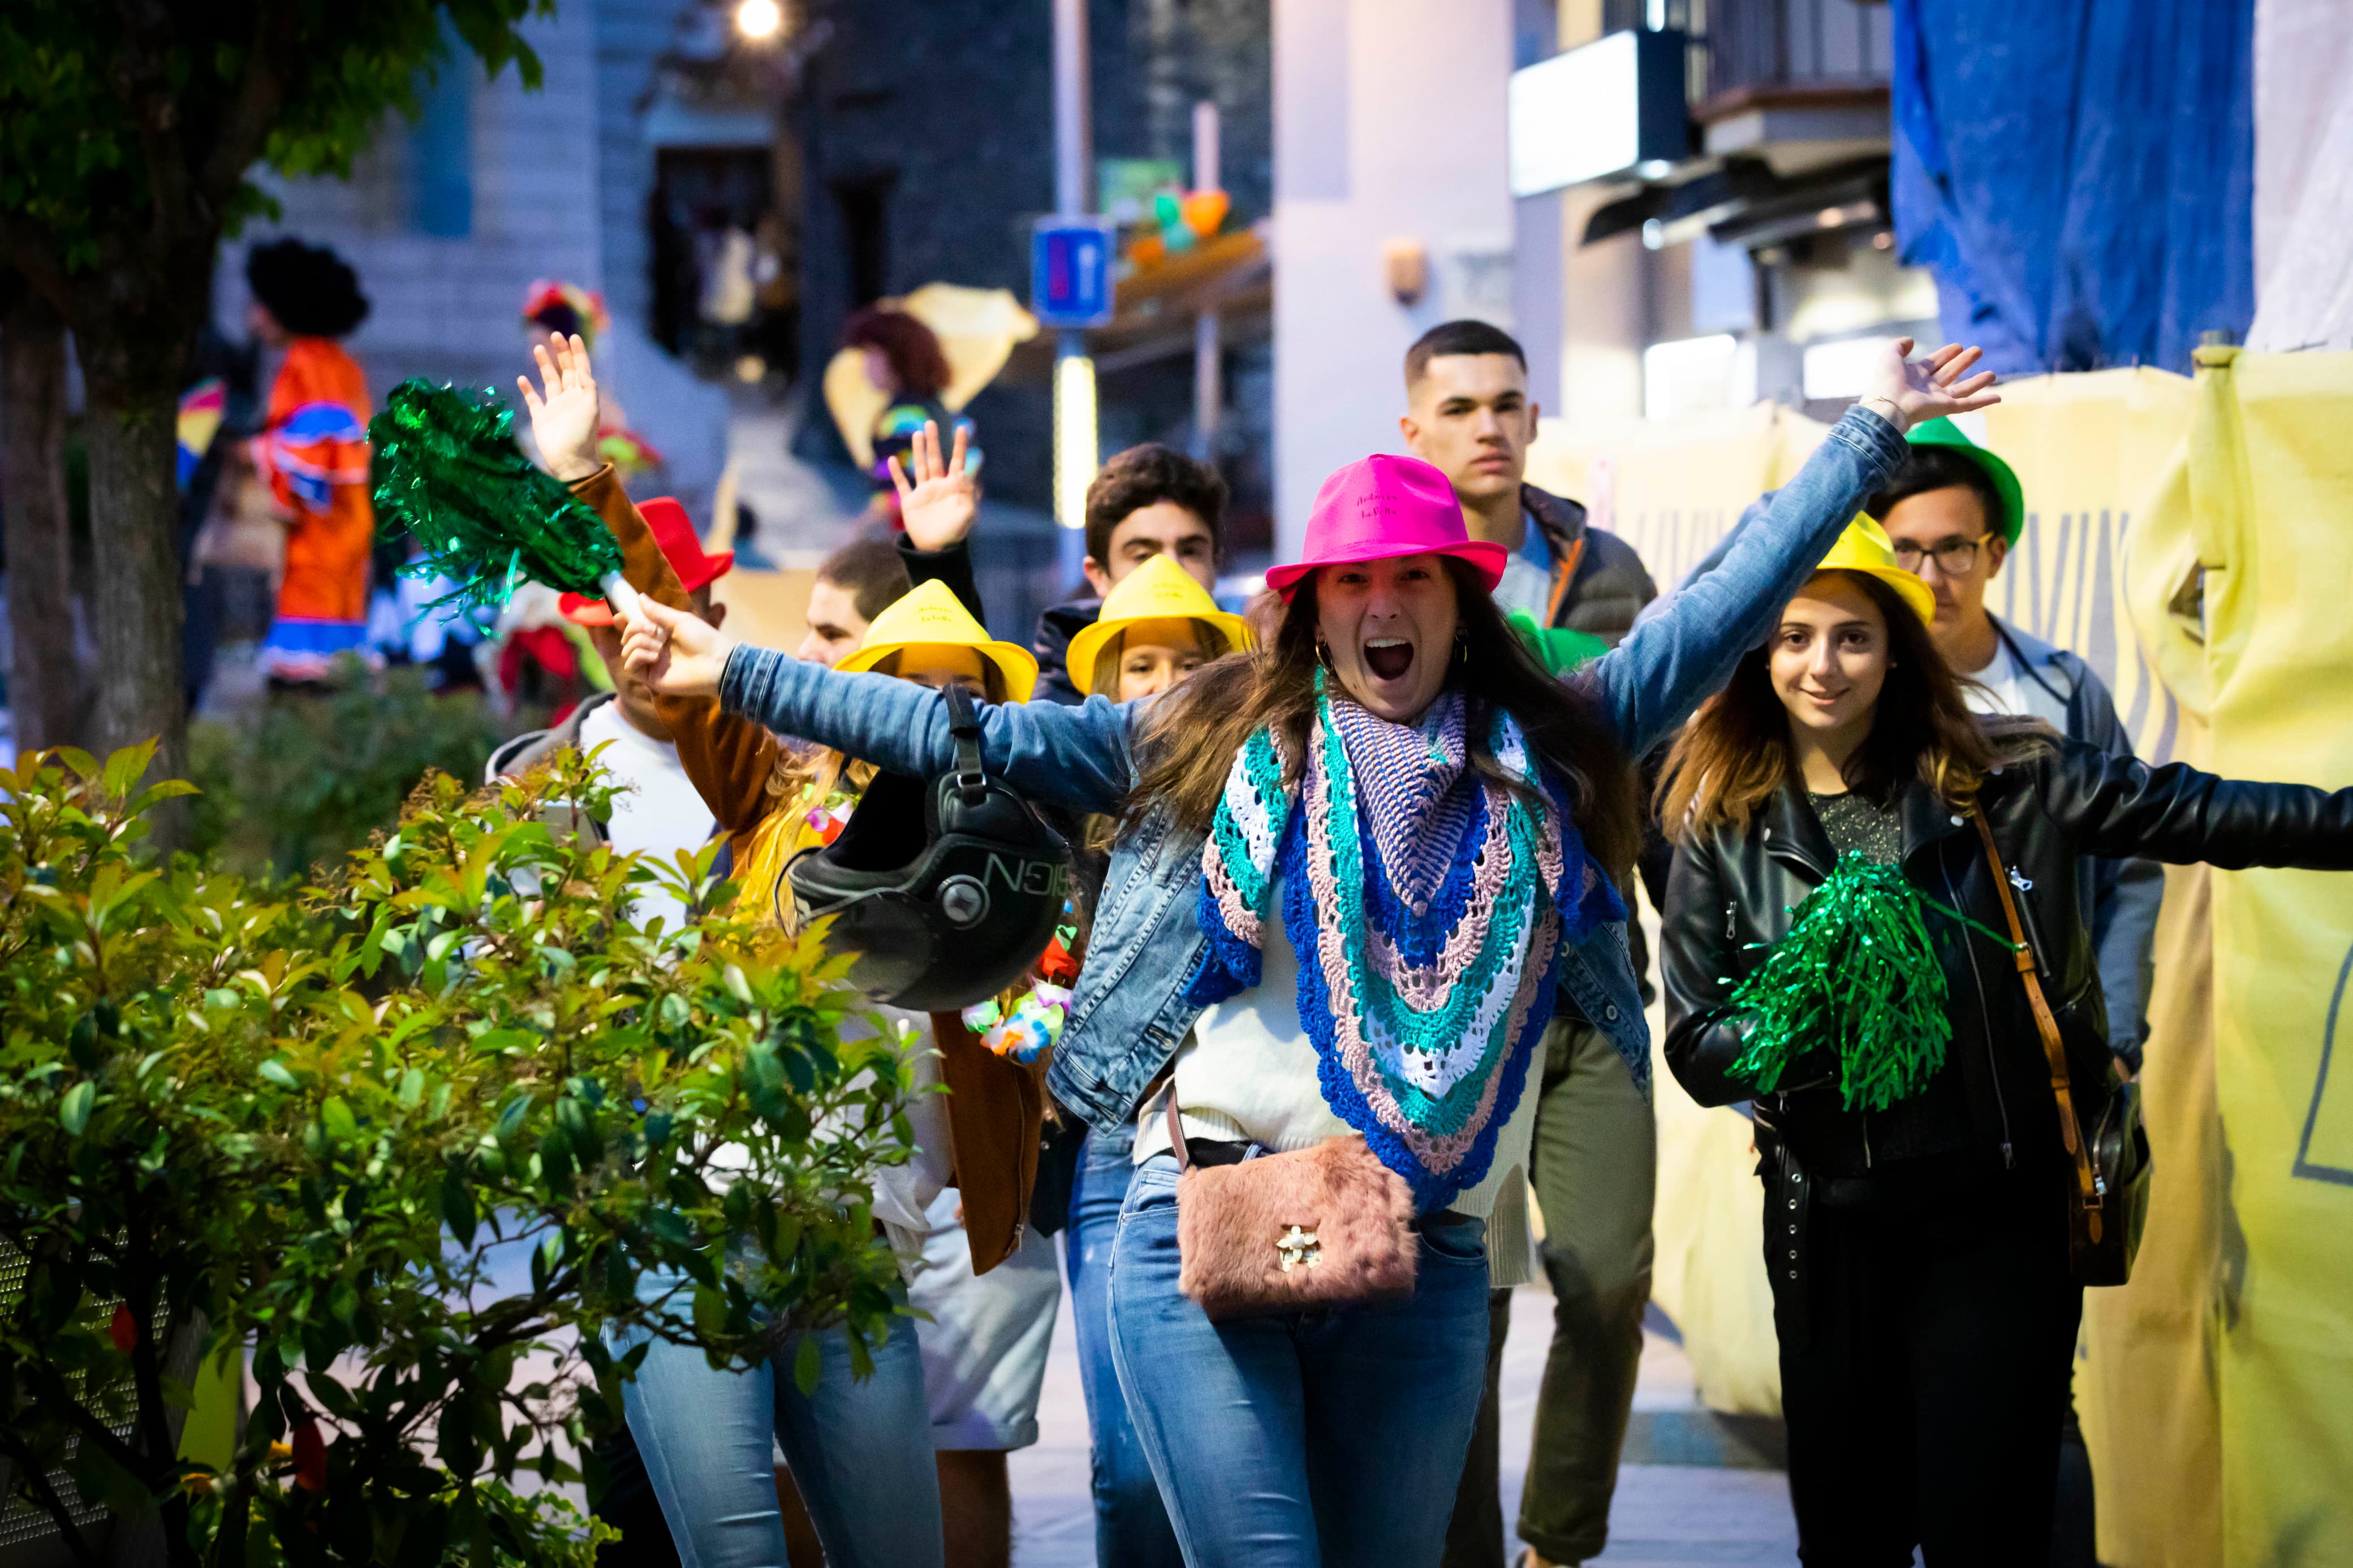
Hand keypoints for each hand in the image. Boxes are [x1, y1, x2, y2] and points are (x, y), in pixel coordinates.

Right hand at [518, 333, 602, 481]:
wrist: (570, 460)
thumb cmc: (583, 435)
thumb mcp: (591, 409)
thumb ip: (588, 387)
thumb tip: (583, 370)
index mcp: (583, 395)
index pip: (581, 369)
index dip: (578, 353)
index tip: (573, 336)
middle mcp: (569, 398)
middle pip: (565, 370)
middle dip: (561, 353)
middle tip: (555, 335)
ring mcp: (554, 407)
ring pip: (549, 380)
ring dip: (545, 364)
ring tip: (538, 348)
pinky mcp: (541, 418)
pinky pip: (533, 399)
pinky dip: (527, 389)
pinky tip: (522, 378)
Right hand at [619, 595, 737, 698]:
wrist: (716, 663)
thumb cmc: (703, 639)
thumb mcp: (679, 620)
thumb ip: (657, 611)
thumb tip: (639, 596)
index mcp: (662, 634)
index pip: (636, 628)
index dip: (625, 622)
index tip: (619, 616)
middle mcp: (654, 648)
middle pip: (627, 637)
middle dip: (634, 628)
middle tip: (652, 629)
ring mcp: (652, 664)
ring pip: (627, 650)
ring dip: (639, 642)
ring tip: (659, 646)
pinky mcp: (651, 678)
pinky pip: (630, 666)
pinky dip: (638, 656)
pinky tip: (655, 656)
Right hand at [890, 421, 977, 551]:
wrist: (936, 550)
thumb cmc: (955, 533)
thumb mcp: (967, 514)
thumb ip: (967, 493)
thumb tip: (961, 472)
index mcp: (953, 487)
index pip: (958, 461)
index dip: (960, 445)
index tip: (962, 428)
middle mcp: (938, 486)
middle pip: (936, 458)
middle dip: (934, 441)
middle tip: (931, 423)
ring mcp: (923, 492)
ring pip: (920, 466)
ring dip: (918, 450)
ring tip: (917, 434)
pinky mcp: (910, 502)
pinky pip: (903, 484)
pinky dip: (897, 473)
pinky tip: (893, 460)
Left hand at [1858, 338, 2000, 434]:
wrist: (1888, 405)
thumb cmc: (1887, 381)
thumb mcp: (1890, 356)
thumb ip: (1898, 345)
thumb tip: (1911, 341)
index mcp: (1914, 375)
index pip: (1934, 362)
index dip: (1946, 354)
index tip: (1958, 346)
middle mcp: (1927, 387)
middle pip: (1950, 372)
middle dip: (1964, 362)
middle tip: (1978, 350)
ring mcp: (1937, 399)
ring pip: (1962, 389)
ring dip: (1978, 382)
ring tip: (1993, 374)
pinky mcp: (1945, 408)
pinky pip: (1968, 405)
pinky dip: (1983, 401)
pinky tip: (1998, 397)